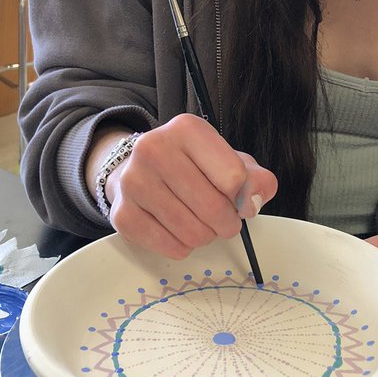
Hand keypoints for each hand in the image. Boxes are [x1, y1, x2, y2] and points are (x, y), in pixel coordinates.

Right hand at [104, 114, 277, 259]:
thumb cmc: (192, 167)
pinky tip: (179, 231)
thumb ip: (255, 179)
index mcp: (186, 129)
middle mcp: (153, 148)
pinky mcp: (122, 214)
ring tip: (202, 224)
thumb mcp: (230, 161)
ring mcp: (133, 181)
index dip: (243, 197)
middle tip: (225, 221)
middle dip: (227, 223)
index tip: (238, 199)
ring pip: (192, 232)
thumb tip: (251, 203)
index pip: (233, 177)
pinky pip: (170, 246)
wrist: (141, 170)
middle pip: (212, 207)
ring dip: (206, 236)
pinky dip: (183, 247)